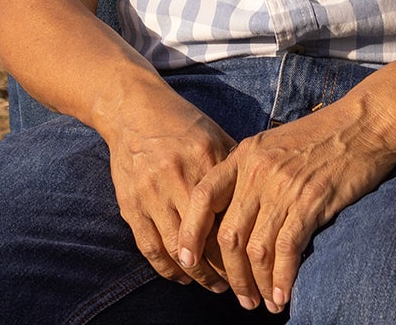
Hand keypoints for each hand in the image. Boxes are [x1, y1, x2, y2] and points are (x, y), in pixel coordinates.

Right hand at [102, 89, 238, 287]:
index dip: (243, 244)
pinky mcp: (130, 204)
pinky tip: (182, 276)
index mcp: (205, 160)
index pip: (229, 214)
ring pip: (177, 249)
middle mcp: (177, 177)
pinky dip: (167, 269)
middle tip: (237, 284)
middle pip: (205, 238)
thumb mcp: (215, 135)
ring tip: (214, 285)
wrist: (133, 109)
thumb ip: (236, 168)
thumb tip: (266, 198)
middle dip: (223, 268)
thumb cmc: (182, 123)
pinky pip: (149, 248)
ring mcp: (151, 193)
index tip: (255, 261)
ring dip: (197, 275)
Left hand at [176, 89, 395, 311]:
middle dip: (232, 275)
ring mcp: (283, 187)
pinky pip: (287, 250)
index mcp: (245, 155)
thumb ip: (254, 172)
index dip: (191, 232)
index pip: (204, 197)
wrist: (366, 121)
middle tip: (241, 297)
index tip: (188, 260)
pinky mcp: (311, 202)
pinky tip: (284, 296)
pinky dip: (283, 280)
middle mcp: (258, 171)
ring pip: (256, 250)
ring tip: (265, 303)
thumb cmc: (325, 135)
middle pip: (228, 235)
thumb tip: (239, 215)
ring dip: (258, 284)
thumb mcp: (276, 143)